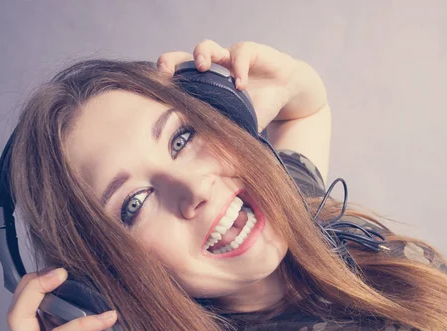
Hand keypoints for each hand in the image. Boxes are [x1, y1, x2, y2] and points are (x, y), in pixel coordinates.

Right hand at [6, 268, 148, 330]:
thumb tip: (152, 304)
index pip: (43, 308)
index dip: (53, 284)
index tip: (80, 266)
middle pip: (20, 308)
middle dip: (34, 282)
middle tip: (61, 266)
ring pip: (19, 320)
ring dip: (37, 292)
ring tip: (63, 275)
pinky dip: (78, 325)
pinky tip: (107, 317)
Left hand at [157, 39, 300, 131]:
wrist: (286, 91)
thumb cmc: (260, 107)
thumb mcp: (241, 125)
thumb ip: (224, 139)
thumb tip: (205, 167)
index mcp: (206, 84)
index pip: (179, 78)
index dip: (167, 81)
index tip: (159, 90)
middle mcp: (214, 68)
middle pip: (184, 56)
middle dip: (173, 61)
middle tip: (167, 72)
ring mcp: (230, 58)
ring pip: (208, 46)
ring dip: (201, 54)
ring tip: (203, 67)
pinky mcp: (250, 51)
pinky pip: (240, 54)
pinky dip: (239, 68)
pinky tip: (242, 85)